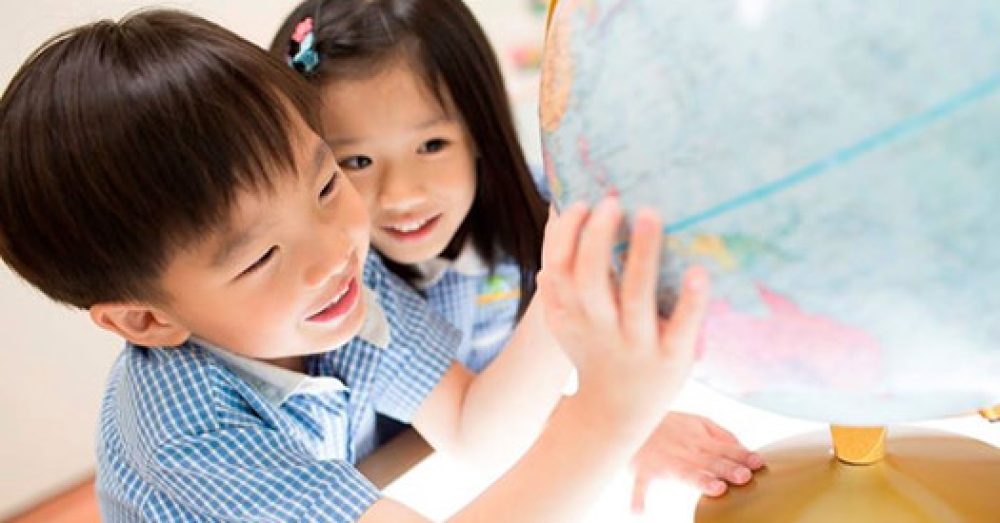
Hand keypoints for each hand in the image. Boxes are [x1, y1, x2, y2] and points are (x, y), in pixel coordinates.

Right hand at [536, 198, 710, 434]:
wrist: (613, 416)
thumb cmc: (593, 354)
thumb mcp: (565, 323)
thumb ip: (557, 285)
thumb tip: (552, 231)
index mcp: (572, 313)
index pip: (560, 268)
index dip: (567, 234)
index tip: (583, 203)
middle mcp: (600, 326)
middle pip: (590, 279)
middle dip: (596, 238)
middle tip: (612, 202)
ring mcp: (636, 343)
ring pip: (635, 298)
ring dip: (641, 255)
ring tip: (649, 213)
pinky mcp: (672, 358)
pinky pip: (681, 328)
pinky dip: (690, 301)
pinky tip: (699, 271)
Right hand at [629, 412, 764, 512]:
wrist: (632, 418)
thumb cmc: (670, 424)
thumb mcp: (698, 421)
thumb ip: (722, 435)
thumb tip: (744, 448)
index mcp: (700, 440)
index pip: (727, 449)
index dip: (743, 455)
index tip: (759, 463)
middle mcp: (686, 452)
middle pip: (711, 461)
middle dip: (728, 469)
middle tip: (744, 477)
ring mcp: (665, 462)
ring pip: (685, 474)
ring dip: (700, 481)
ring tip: (716, 489)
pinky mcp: (643, 471)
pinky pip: (639, 485)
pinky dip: (637, 498)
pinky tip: (638, 511)